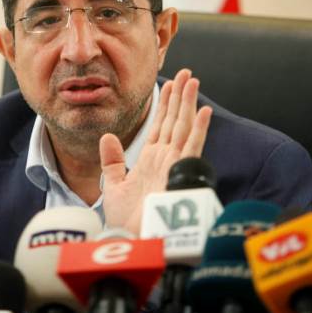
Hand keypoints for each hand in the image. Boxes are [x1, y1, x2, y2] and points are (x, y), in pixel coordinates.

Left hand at [101, 69, 211, 234]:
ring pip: (182, 128)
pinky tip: (203, 111)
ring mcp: (173, 166)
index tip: (168, 83)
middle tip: (185, 72)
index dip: (165, 104)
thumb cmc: (126, 221)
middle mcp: (165, 160)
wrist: (131, 240)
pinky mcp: (178, 176)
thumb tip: (108, 136)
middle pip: (174, 121)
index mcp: (151, 160)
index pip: (160, 126)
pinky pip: (191, 149)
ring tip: (192, 80)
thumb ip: (113, 161)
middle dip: (179, 97)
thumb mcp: (113, 185)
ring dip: (188, 104)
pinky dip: (198, 129)